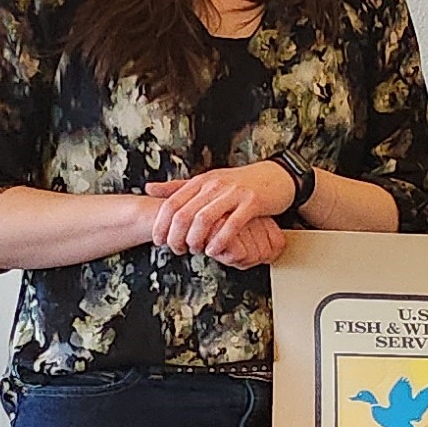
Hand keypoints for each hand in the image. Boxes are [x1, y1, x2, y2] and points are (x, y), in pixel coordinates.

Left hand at [145, 161, 295, 260]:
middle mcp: (214, 185)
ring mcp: (234, 194)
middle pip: (184, 214)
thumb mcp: (208, 181)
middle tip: (176, 250)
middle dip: (176, 236)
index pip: (172, 204)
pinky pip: (232, 224)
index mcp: (201, 181)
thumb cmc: (242, 183)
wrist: (278, 176)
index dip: (161, 224)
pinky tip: (215, 249)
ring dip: (196, 239)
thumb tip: (149, 188)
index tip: (158, 240)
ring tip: (195, 251)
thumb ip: (179, 187)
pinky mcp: (253, 203)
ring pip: (204, 219)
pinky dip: (220, 240)